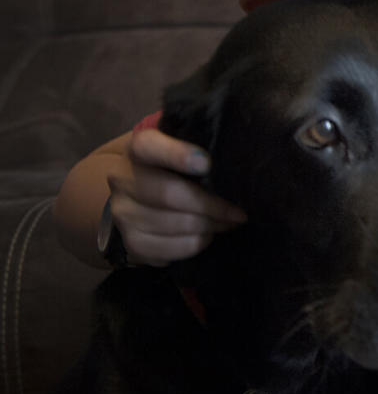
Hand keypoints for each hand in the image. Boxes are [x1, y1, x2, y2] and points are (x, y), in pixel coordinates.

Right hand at [106, 127, 246, 265]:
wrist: (136, 195)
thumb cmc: (171, 166)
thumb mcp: (180, 146)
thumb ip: (198, 144)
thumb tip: (234, 156)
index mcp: (138, 148)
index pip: (150, 146)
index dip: (176, 154)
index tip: (206, 163)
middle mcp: (123, 179)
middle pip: (168, 194)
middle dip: (211, 205)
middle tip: (239, 212)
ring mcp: (123, 213)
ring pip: (173, 225)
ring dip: (209, 226)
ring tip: (230, 222)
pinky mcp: (131, 242)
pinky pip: (170, 249)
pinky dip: (196, 243)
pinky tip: (209, 235)